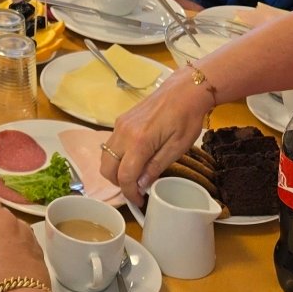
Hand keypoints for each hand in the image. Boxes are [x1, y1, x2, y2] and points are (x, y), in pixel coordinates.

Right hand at [101, 74, 213, 199]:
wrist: (184, 90)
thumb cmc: (186, 118)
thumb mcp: (177, 147)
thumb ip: (156, 166)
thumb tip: (141, 184)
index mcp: (139, 141)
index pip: (125, 176)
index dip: (130, 193)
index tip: (139, 201)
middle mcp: (123, 133)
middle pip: (107, 168)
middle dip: (118, 183)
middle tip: (136, 188)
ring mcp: (119, 125)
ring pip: (105, 156)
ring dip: (115, 170)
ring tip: (135, 174)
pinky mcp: (121, 120)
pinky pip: (110, 144)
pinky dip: (117, 157)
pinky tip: (134, 158)